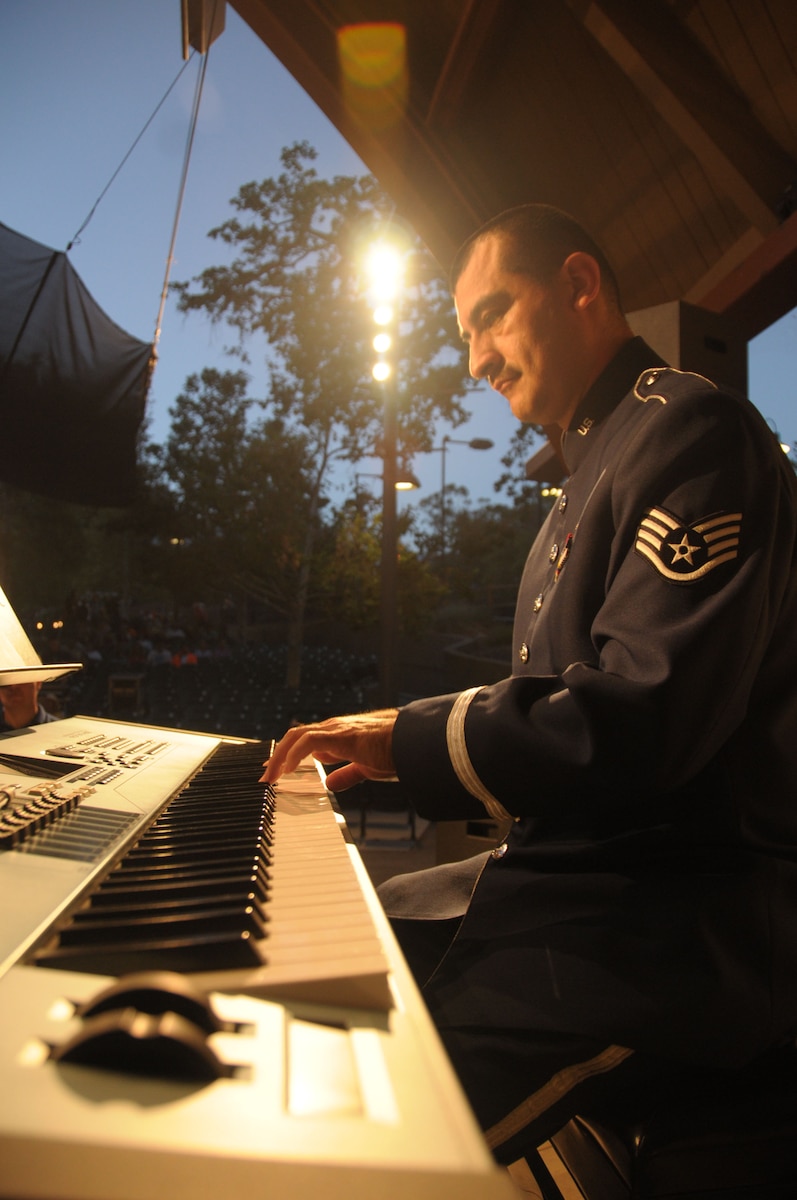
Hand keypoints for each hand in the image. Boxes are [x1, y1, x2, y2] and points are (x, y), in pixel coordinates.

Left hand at [260, 709, 398, 790]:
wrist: (414, 741)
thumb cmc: (396, 751)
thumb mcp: (366, 768)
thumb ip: (347, 774)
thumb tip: (329, 784)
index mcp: (339, 735)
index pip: (304, 740)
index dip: (286, 754)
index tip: (275, 768)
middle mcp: (334, 728)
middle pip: (295, 736)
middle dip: (277, 756)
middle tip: (266, 775)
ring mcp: (337, 729)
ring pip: (297, 736)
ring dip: (280, 756)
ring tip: (271, 775)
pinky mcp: (342, 735)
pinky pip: (309, 740)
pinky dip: (295, 753)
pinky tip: (289, 769)